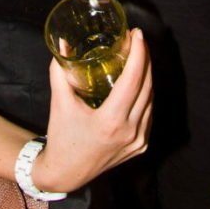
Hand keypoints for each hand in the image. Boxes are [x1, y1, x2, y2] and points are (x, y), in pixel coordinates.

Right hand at [33, 28, 151, 192]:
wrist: (66, 173)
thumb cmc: (62, 136)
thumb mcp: (59, 103)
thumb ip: (59, 71)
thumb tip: (62, 43)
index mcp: (111, 121)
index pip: (133, 80)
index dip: (138, 54)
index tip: (137, 35)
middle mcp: (129, 131)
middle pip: (146, 86)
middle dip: (145, 59)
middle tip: (138, 40)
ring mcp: (138, 141)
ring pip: (150, 100)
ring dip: (147, 76)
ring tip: (139, 56)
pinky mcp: (140, 146)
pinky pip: (148, 114)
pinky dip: (145, 94)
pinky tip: (139, 81)